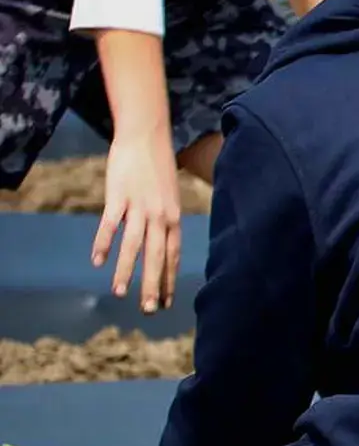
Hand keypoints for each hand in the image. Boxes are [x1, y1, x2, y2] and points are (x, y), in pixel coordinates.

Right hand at [94, 128, 185, 313]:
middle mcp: (160, 214)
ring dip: (127, 270)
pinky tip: (97, 261)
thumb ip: (166, 219)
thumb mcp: (170, 196)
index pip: (172, 255)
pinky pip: (110, 224)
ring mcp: (139, 206)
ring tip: (121, 292)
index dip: (168, 279)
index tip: (165, 302)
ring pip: (134, 244)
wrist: (147, 136)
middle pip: (157, 256)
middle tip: (149, 309)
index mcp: (174, 216)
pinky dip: (103, 243)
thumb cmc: (157, 167)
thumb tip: (163, 241)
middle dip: (152, 284)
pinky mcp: (119, 196)